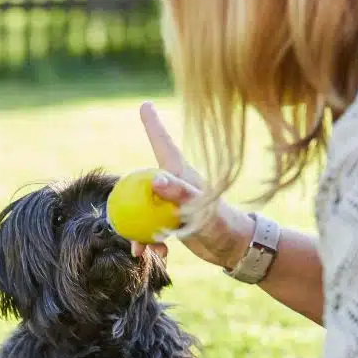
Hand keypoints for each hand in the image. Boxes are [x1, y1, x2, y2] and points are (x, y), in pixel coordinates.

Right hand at [131, 102, 255, 270]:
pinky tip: (158, 254)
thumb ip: (179, 194)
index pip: (162, 144)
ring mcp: (171, 203)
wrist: (236, 249)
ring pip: (142, 209)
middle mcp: (174, 185)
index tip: (145, 104)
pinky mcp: (172, 221)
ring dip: (137, 230)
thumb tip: (154, 180)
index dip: (152, 124)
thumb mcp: (201, 210)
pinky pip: (150, 227)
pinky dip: (149, 242)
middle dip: (127, 201)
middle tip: (120, 222)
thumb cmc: (223, 225)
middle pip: (141, 183)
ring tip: (140, 249)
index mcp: (180, 173)